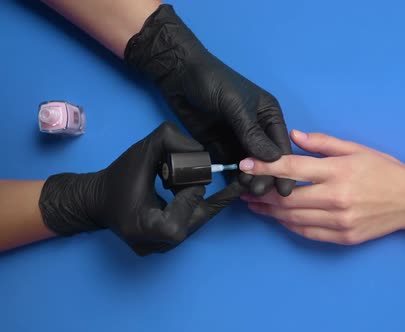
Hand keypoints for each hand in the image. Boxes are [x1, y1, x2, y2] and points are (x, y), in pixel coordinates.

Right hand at [39, 122, 242, 255]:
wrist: (97, 201)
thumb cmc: (117, 178)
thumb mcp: (142, 151)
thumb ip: (169, 141)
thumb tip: (200, 149)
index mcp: (146, 228)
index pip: (183, 212)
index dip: (190, 192)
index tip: (189, 176)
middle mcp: (157, 244)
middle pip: (196, 218)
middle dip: (203, 194)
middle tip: (214, 178)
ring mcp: (163, 248)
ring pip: (198, 222)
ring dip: (211, 200)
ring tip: (238, 183)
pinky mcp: (168, 244)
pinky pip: (194, 224)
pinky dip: (208, 206)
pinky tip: (231, 192)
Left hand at [124, 4, 294, 196]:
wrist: (178, 75)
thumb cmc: (212, 82)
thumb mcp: (235, 105)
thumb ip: (252, 132)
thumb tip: (272, 159)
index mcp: (268, 115)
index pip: (281, 145)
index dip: (284, 167)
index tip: (284, 188)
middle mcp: (258, 130)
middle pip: (267, 160)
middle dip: (266, 176)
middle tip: (260, 191)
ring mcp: (238, 140)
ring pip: (250, 166)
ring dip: (251, 179)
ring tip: (248, 191)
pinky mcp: (220, 146)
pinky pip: (230, 166)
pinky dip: (234, 178)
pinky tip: (235, 188)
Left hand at [239, 130, 404, 244]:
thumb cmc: (384, 170)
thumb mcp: (356, 149)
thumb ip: (323, 143)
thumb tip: (294, 135)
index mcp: (338, 171)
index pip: (291, 168)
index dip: (264, 167)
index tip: (244, 165)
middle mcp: (336, 198)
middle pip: (286, 197)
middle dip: (260, 193)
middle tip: (244, 189)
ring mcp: (339, 221)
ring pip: (292, 218)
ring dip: (270, 211)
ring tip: (254, 205)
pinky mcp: (342, 237)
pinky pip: (307, 232)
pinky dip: (289, 225)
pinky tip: (279, 217)